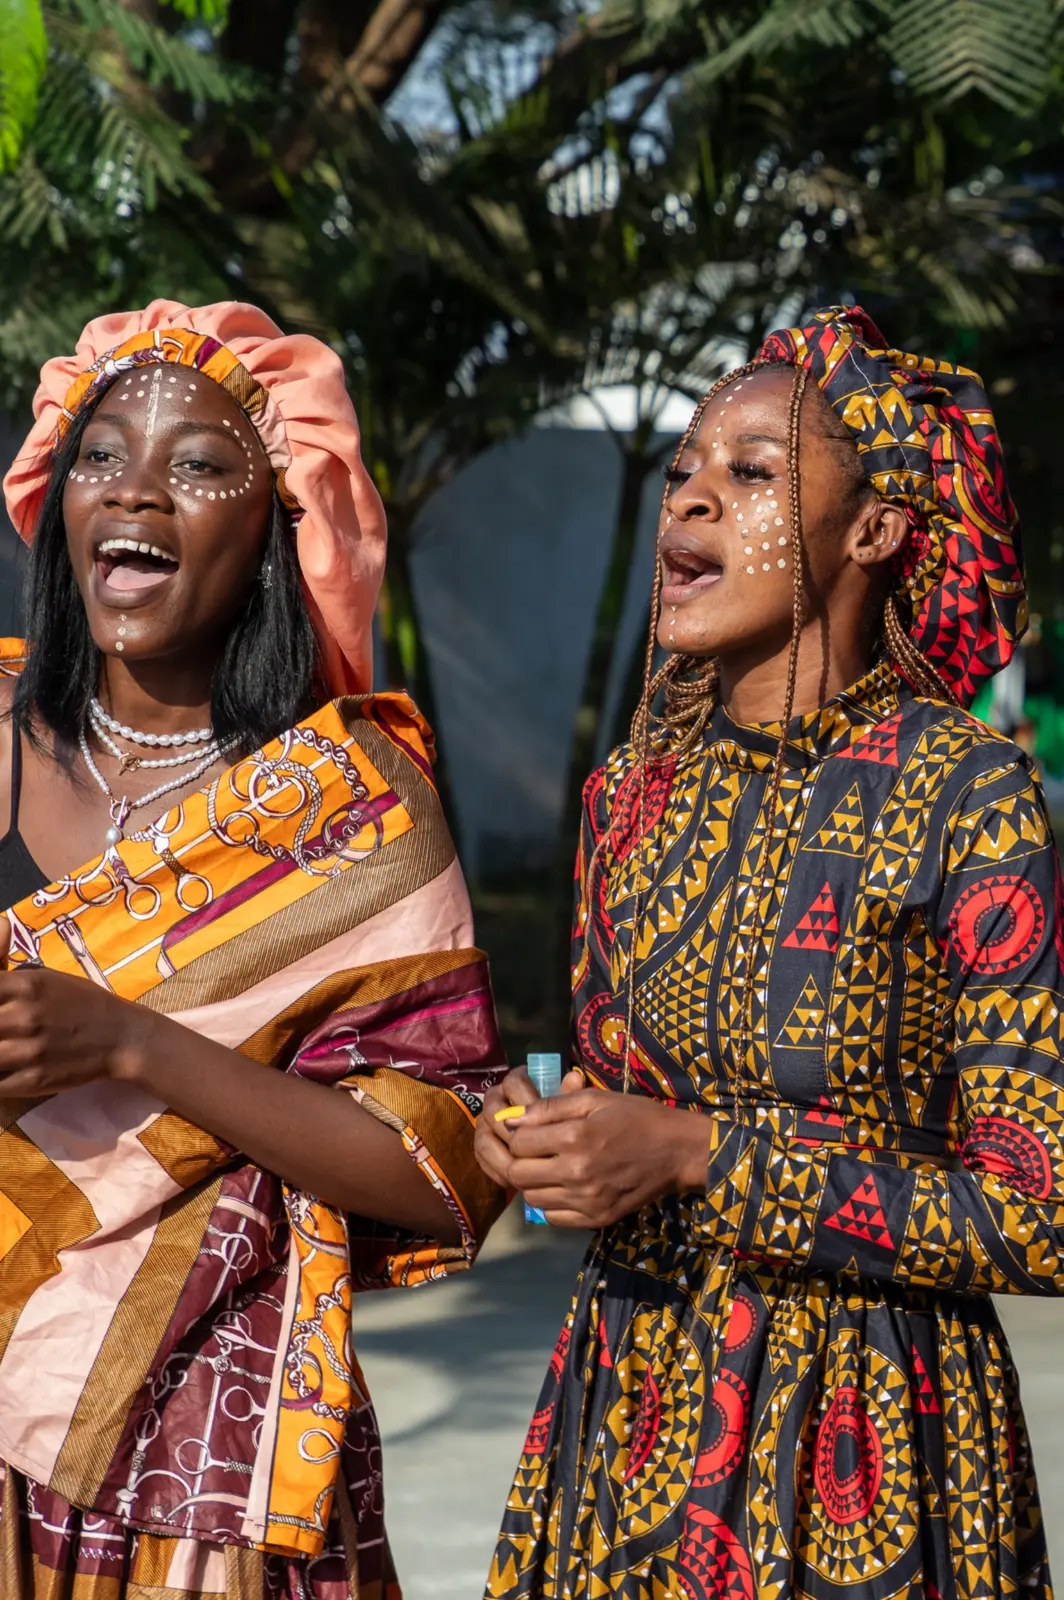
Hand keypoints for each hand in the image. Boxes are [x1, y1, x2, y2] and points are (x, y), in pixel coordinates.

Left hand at [0, 917, 150, 1095]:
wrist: (122, 1037)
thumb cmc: (81, 1002)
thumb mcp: (46, 977)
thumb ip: (6, 965)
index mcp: (26, 985)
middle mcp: (25, 1016)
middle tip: (0, 1029)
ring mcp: (29, 1051)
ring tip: (4, 1045)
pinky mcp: (33, 1081)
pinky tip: (6, 1066)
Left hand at [493, 1083, 717, 1228]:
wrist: (677, 1151)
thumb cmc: (635, 1117)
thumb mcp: (594, 1099)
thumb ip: (549, 1107)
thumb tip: (511, 1117)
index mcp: (575, 1138)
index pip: (518, 1143)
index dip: (518, 1133)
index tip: (531, 1129)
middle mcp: (576, 1173)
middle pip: (518, 1174)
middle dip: (519, 1160)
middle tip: (535, 1150)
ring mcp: (587, 1201)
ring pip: (532, 1198)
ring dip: (532, 1182)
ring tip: (549, 1167)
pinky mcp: (596, 1220)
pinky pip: (552, 1217)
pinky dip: (550, 1203)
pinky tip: (564, 1187)